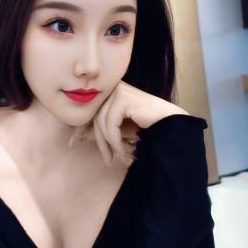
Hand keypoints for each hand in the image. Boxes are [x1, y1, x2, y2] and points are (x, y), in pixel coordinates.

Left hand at [68, 80, 188, 165]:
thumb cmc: (148, 127)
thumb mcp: (120, 129)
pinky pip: (110, 124)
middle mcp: (113, 87)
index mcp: (112, 92)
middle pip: (94, 117)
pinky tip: (124, 150)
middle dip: (96, 140)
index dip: (81, 128)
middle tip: (106, 159)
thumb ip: (102, 129)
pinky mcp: (123, 97)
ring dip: (109, 144)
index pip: (90, 110)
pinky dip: (115, 140)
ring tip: (119, 157)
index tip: (74, 143)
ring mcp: (118, 90)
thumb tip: (79, 135)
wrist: (173, 125)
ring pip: (101, 122)